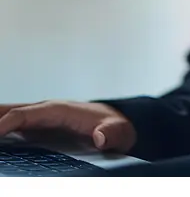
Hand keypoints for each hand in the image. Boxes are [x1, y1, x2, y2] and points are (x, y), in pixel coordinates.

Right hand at [0, 101, 135, 152]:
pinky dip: (4, 129)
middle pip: (16, 110)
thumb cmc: (116, 127)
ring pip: (14, 116)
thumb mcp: (119, 131)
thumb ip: (111, 133)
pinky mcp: (40, 128)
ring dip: (0, 118)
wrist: (116, 125)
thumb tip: (100, 137)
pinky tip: (0, 138)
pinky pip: (16, 126)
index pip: (30, 113)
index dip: (11, 121)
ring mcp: (43, 119)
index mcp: (62, 110)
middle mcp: (49, 111)